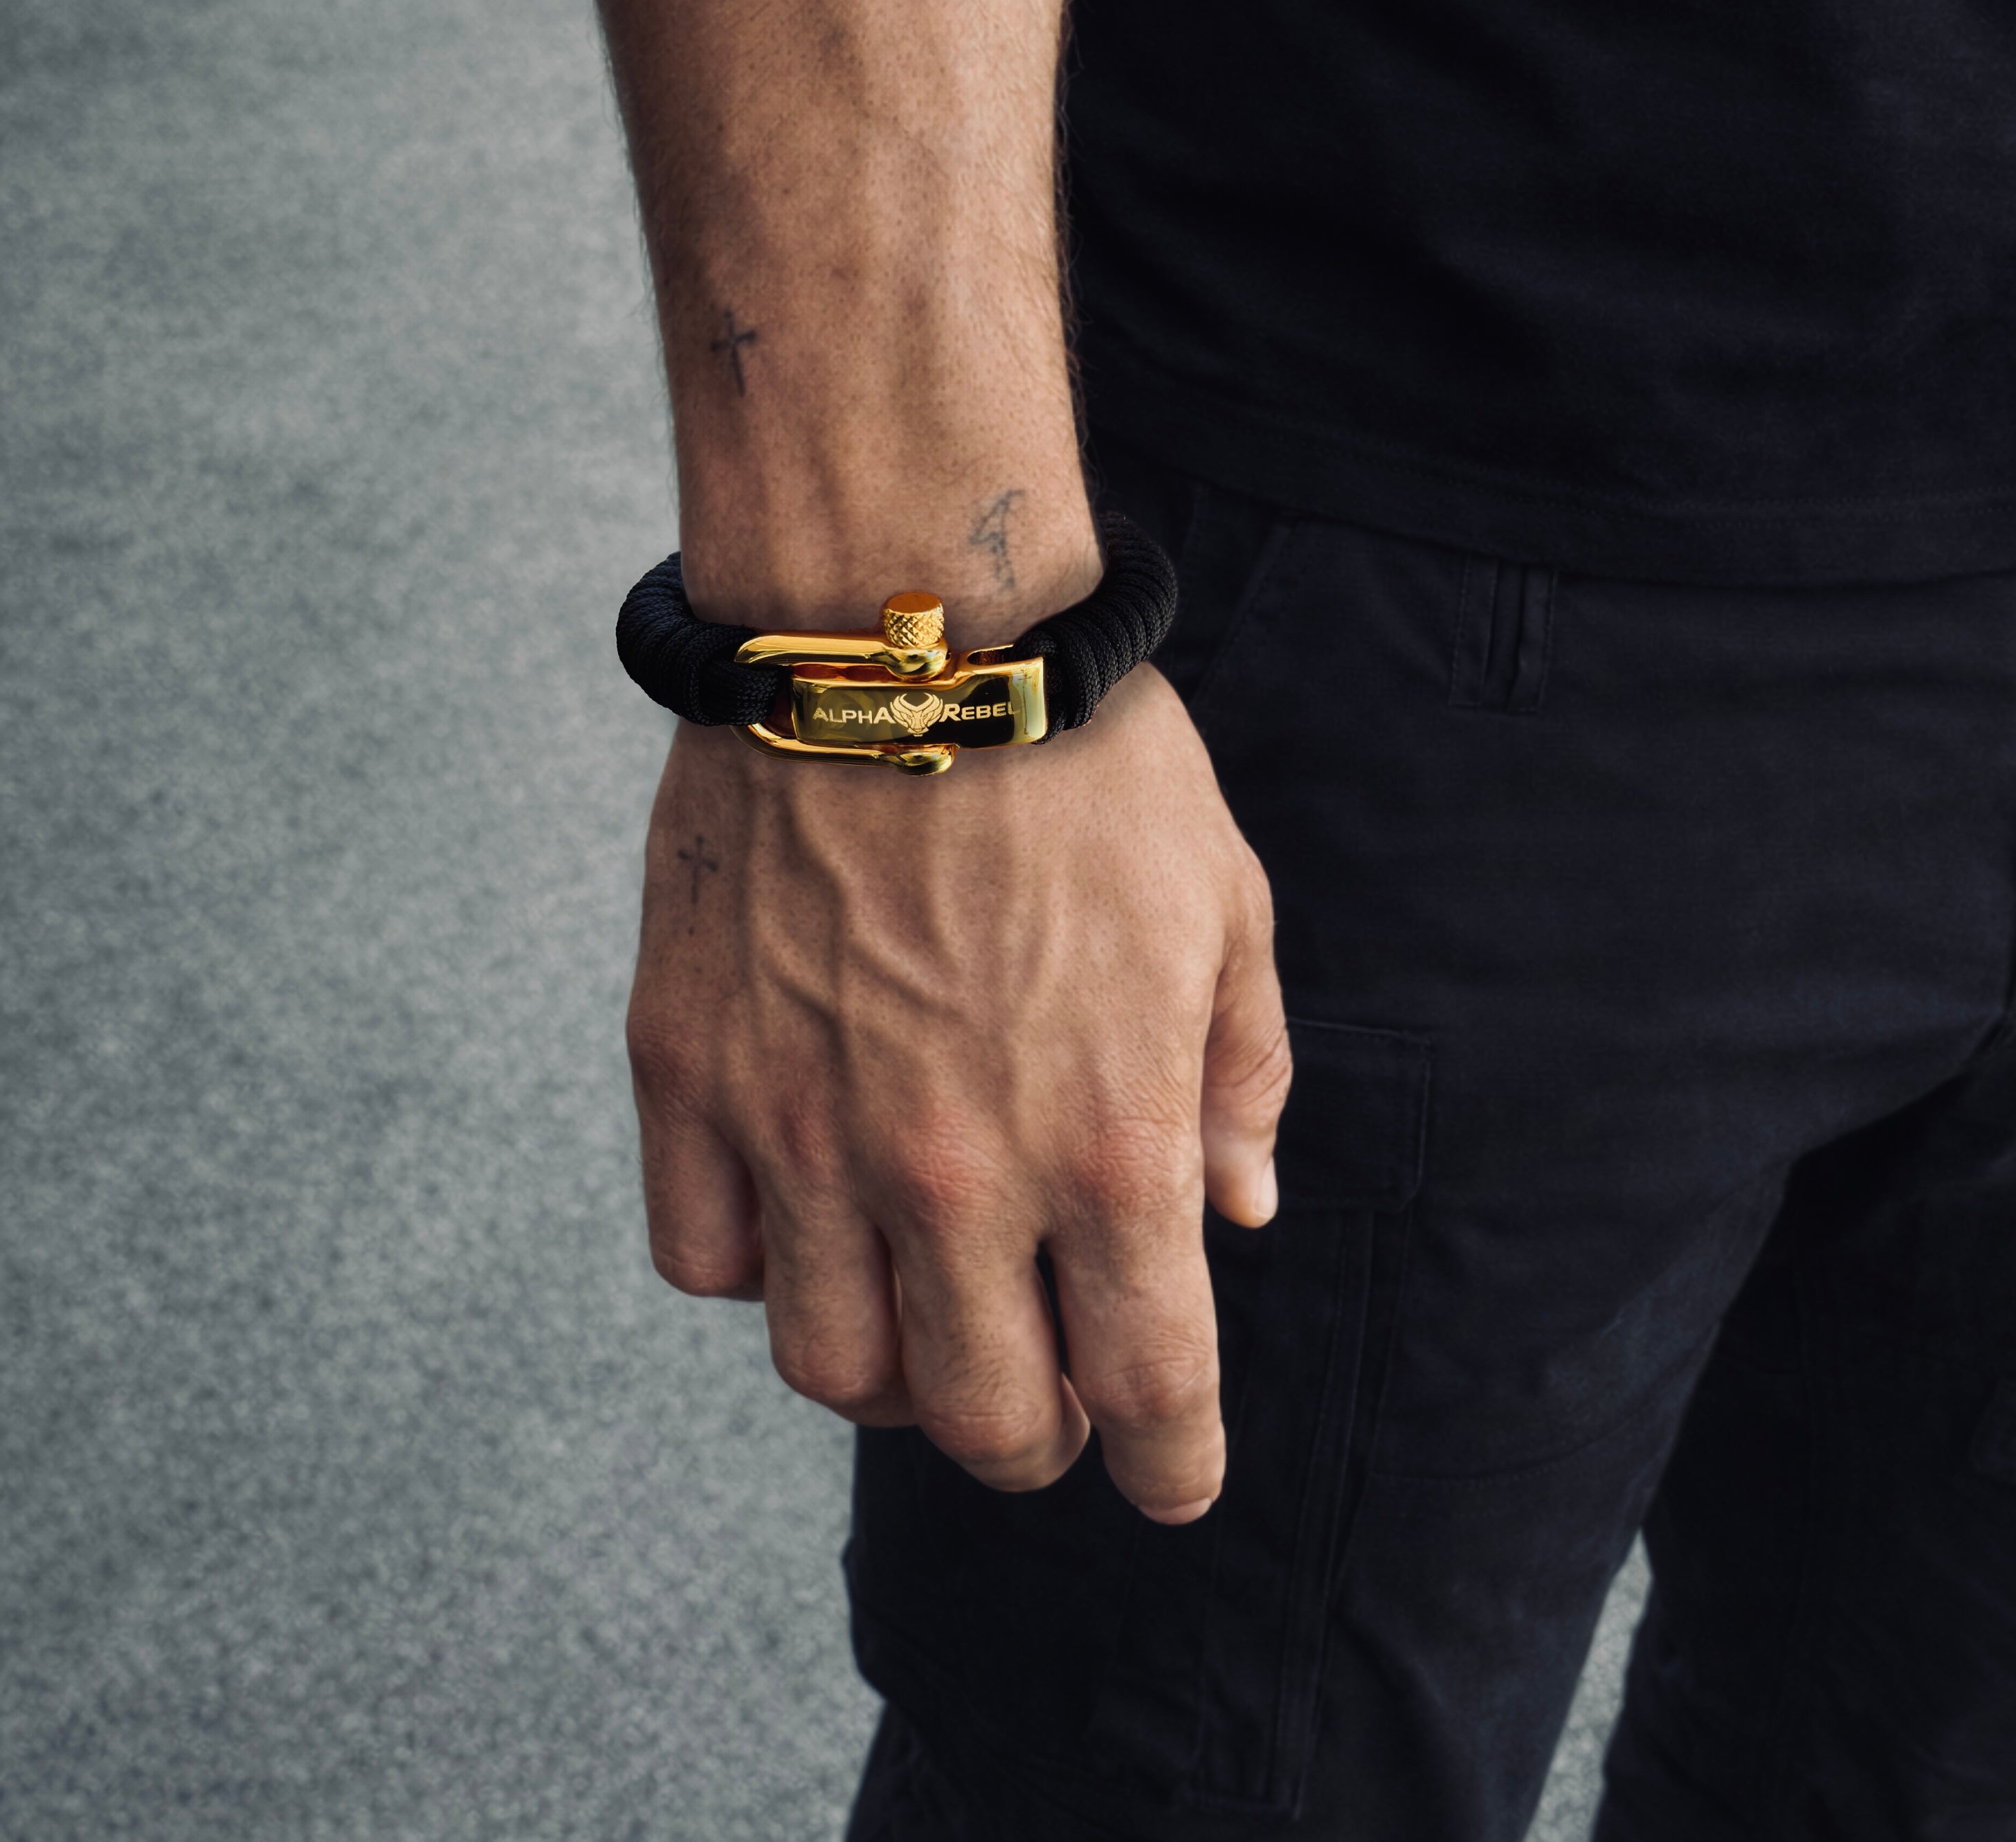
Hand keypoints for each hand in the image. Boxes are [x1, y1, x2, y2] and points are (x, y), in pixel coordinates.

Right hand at [625, 666, 1290, 1522]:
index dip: (1174, 1462)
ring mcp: (805, 1130)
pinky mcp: (691, 1071)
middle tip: (1055, 1397)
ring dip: (897, 1377)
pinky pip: (706, 1259)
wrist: (904, 622)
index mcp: (1109, 1140)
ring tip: (928, 1314)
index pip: (1151, 1386)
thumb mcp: (1223, 907)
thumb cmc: (1087, 760)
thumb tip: (1241, 1214)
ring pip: (834, 1370)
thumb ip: (1240, 1077)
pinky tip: (807, 1215)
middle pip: (989, 1417)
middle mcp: (953, 1171)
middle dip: (1041, 1439)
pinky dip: (761, 1270)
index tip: (1173, 1477)